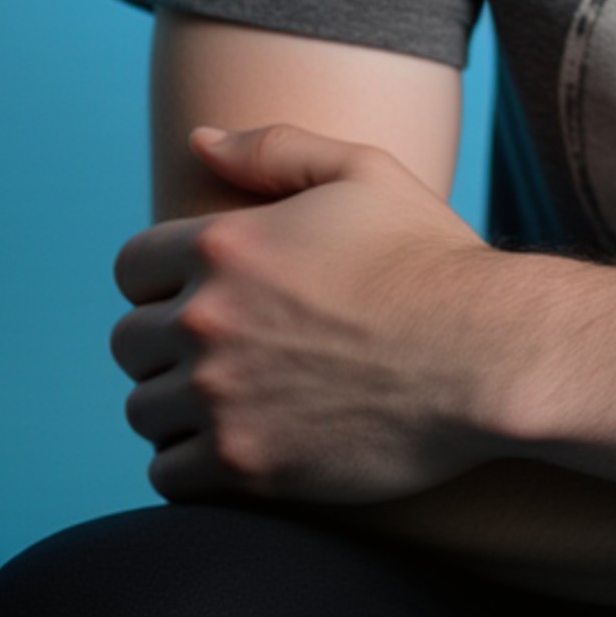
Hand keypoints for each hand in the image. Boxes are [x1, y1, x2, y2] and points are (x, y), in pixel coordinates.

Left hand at [111, 123, 493, 504]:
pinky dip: (192, 466)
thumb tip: (198, 140)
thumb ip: (273, 149)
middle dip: (166, 344)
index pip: (132, 267)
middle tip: (225, 350)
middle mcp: (208, 318)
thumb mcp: (363, 172)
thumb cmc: (430, 257)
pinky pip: (167, 476)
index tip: (203, 294)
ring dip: (179, 407)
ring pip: (145, 411)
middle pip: (129, 341)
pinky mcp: (243, 465)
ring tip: (235, 399)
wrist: (486, 354)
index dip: (164, 279)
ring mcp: (220, 396)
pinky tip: (240, 444)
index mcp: (225, 243)